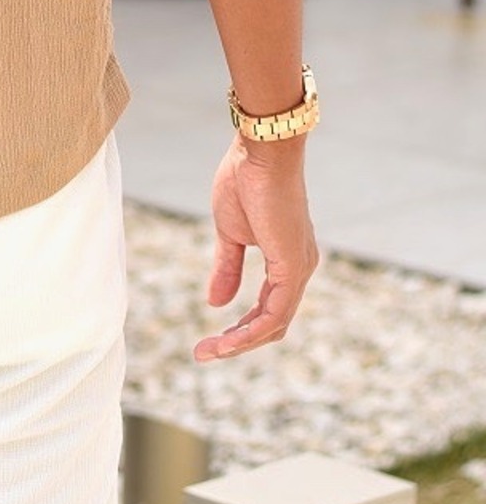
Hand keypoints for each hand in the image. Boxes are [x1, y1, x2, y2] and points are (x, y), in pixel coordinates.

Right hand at [194, 135, 318, 361]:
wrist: (261, 150)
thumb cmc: (245, 180)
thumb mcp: (230, 232)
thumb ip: (227, 267)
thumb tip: (215, 303)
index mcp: (286, 260)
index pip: (268, 309)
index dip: (240, 328)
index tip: (209, 340)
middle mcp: (299, 269)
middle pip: (273, 323)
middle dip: (238, 342)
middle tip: (204, 353)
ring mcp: (299, 269)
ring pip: (274, 324)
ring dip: (240, 342)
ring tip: (208, 352)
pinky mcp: (293, 267)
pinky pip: (275, 313)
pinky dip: (250, 331)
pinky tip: (227, 339)